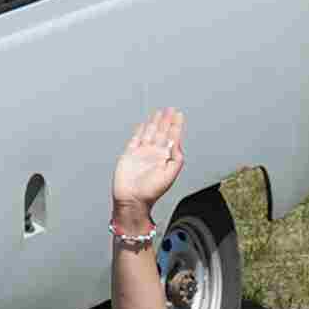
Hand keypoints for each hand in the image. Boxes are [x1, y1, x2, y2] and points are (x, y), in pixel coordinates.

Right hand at [110, 105, 187, 240]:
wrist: (132, 199)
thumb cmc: (151, 192)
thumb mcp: (169, 175)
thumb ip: (176, 158)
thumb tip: (177, 143)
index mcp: (165, 158)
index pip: (172, 137)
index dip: (175, 125)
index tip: (179, 114)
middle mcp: (154, 154)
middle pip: (161, 132)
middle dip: (166, 120)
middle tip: (170, 109)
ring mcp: (141, 153)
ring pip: (149, 133)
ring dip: (154, 122)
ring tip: (160, 112)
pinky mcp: (129, 154)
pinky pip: (135, 139)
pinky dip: (139, 131)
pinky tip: (144, 124)